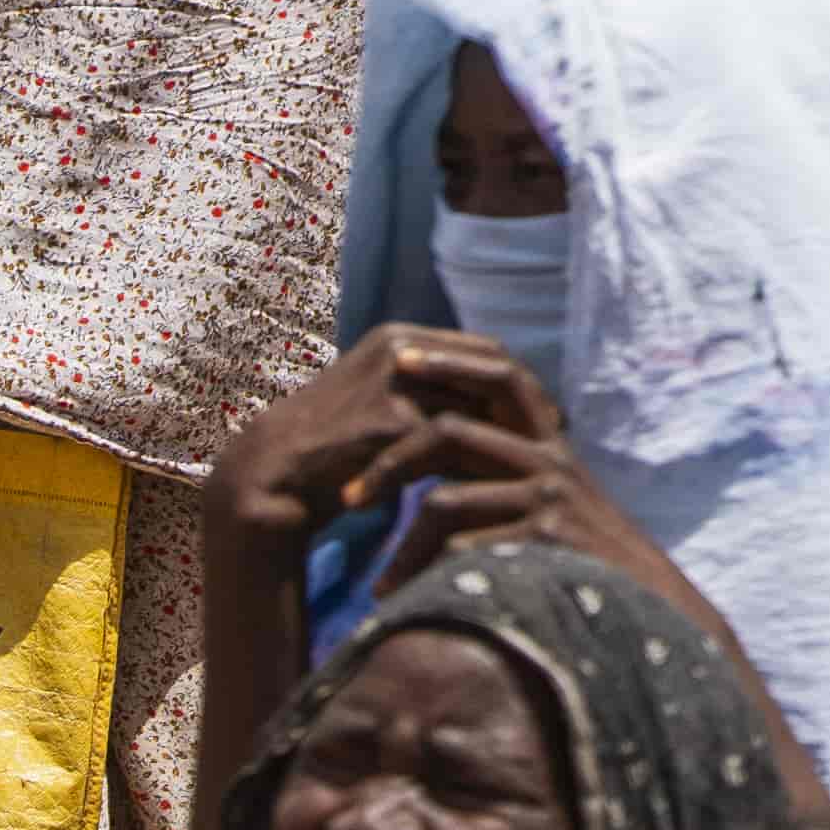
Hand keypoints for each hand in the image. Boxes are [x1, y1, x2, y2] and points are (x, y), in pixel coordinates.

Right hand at [205, 328, 628, 608]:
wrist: (272, 477)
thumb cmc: (330, 447)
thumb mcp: (382, 404)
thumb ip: (429, 394)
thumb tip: (495, 407)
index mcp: (400, 338)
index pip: (484, 351)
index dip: (520, 383)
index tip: (548, 416)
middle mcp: (398, 350)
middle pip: (492, 370)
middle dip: (528, 405)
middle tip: (557, 441)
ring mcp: (393, 384)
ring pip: (476, 410)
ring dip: (509, 439)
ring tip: (536, 468)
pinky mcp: (389, 424)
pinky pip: (452, 448)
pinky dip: (477, 470)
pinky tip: (500, 491)